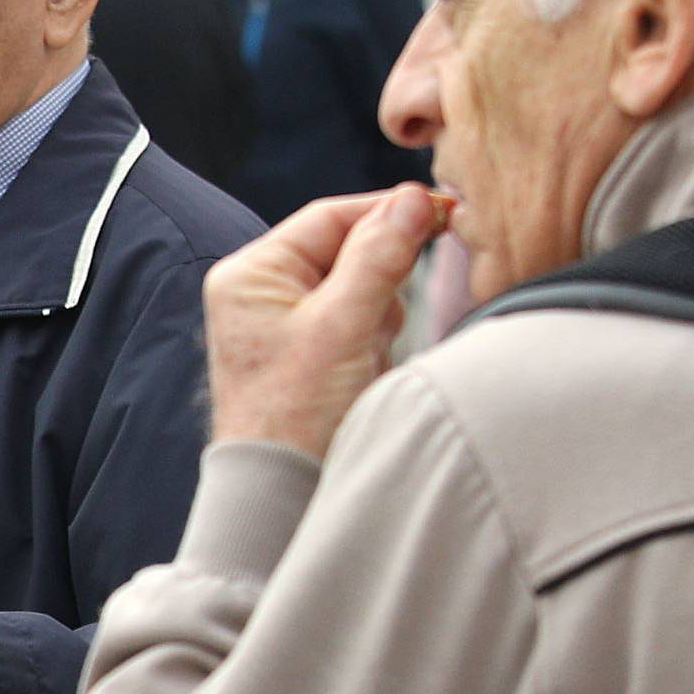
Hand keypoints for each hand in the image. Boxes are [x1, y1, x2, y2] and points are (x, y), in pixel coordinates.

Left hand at [204, 183, 451, 462]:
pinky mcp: (309, 354)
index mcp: (252, 274)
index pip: (330, 217)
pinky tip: (359, 377)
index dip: (387, 212)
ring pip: (362, 290)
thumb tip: (414, 200)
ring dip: (378, 319)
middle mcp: (263, 292)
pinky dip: (372, 345)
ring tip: (360, 362)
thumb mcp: (343, 327)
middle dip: (379, 283)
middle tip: (379, 321)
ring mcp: (286, 324)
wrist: (283, 493)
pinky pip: (359, 326)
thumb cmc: (296, 416)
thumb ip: (379, 257)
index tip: (441, 211)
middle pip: (349, 251)